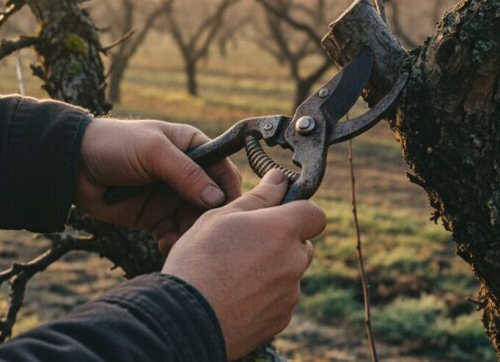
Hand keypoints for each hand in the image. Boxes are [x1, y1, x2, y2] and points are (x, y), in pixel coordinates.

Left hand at [75, 118, 241, 251]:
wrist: (72, 165)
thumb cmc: (115, 145)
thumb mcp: (153, 151)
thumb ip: (186, 172)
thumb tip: (216, 198)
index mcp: (193, 148)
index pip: (223, 171)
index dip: (229, 191)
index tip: (229, 212)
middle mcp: (187, 173)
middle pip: (212, 201)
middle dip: (209, 218)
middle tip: (202, 232)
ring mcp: (171, 196)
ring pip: (194, 220)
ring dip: (191, 233)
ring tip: (181, 241)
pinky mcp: (155, 217)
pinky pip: (173, 233)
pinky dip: (173, 240)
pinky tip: (165, 244)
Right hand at [162, 169, 326, 359]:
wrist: (185, 320)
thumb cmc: (198, 261)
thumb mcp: (220, 217)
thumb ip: (258, 197)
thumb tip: (280, 179)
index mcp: (282, 230)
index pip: (314, 214)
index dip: (297, 211)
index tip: (277, 214)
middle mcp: (293, 261)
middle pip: (301, 245)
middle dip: (282, 243)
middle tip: (246, 246)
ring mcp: (290, 294)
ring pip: (289, 274)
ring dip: (271, 271)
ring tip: (233, 276)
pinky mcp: (281, 320)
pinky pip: (280, 300)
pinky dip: (264, 297)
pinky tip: (234, 298)